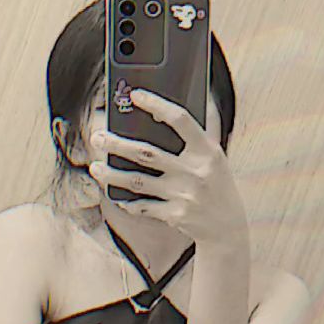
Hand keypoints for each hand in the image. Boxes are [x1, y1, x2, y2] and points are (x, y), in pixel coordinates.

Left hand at [88, 88, 248, 248]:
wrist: (229, 228)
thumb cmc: (217, 185)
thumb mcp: (217, 157)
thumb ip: (201, 133)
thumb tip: (188, 100)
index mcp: (208, 150)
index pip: (180, 120)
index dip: (157, 104)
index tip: (136, 95)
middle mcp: (196, 171)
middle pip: (147, 153)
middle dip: (117, 144)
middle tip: (96, 137)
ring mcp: (184, 195)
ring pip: (138, 182)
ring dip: (111, 175)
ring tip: (94, 168)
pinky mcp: (175, 215)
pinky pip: (143, 206)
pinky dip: (128, 202)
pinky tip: (115, 194)